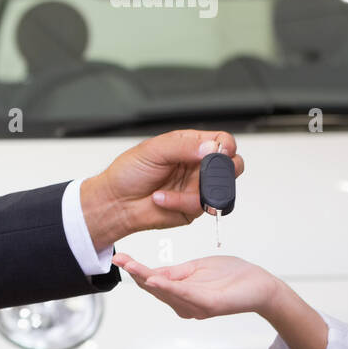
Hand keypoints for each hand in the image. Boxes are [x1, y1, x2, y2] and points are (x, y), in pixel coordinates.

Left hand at [81, 130, 245, 251]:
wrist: (116, 202)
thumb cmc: (128, 173)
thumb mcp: (153, 150)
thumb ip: (183, 147)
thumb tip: (211, 148)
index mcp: (189, 146)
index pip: (222, 141)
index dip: (226, 146)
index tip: (220, 152)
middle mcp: (197, 166)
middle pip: (232, 165)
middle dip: (222, 171)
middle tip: (204, 174)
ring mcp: (197, 187)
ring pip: (221, 189)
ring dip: (194, 191)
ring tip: (165, 189)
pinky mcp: (193, 207)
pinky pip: (202, 206)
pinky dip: (181, 203)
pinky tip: (162, 199)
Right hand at [112, 252, 277, 318]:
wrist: (261, 285)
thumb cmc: (233, 276)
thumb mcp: (196, 268)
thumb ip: (174, 272)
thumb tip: (150, 272)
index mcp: (180, 293)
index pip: (152, 280)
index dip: (135, 269)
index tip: (119, 257)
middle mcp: (184, 304)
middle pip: (154, 287)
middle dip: (136, 273)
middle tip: (120, 260)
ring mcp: (195, 306)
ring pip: (165, 291)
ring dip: (147, 279)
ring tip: (131, 267)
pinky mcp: (209, 305)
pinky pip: (184, 295)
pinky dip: (168, 288)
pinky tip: (156, 280)